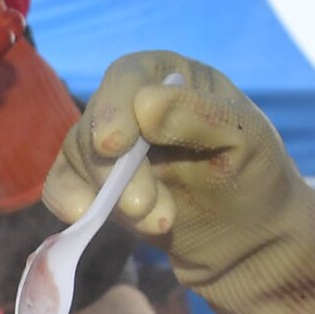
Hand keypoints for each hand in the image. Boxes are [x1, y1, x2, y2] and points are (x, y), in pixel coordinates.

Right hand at [43, 53, 300, 247]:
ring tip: (158, 222)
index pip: (127, 78)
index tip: (115, 147)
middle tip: (142, 208)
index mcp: (170, 78)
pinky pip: (61, 186)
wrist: (246, 236)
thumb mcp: (247, 141)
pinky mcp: (94, 186)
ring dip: (110, 197)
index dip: (114, 108)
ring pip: (80, 159)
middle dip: (116, 172)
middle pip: (97, 124)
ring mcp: (108, 148)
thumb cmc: (253, 176)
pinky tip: (86, 218)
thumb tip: (145, 105)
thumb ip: (201, 117)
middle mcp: (131, 105)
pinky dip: (68, 202)